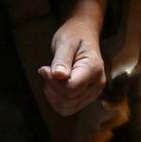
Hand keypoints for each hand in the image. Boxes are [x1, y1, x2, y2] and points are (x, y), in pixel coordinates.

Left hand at [38, 0, 105, 115]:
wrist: (84, 33)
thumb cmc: (74, 35)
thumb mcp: (65, 42)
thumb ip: (62, 59)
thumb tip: (58, 76)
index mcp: (93, 69)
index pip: (71, 87)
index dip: (53, 82)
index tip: (43, 69)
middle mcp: (97, 84)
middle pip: (69, 100)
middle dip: (52, 88)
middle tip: (46, 71)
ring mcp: (93, 92)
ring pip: (68, 107)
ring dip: (53, 96)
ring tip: (50, 78)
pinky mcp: (86, 96)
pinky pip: (69, 108)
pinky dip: (57, 100)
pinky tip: (54, 85)